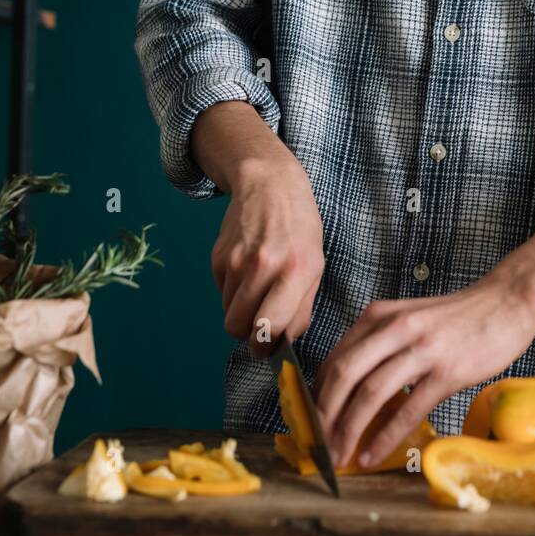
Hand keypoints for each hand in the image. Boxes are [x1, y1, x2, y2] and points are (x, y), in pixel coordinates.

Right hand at [210, 153, 324, 356]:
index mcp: (296, 272)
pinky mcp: (218, 256)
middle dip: (248, 333)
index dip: (264, 348)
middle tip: (259, 322)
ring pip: (228, 312)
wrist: (270, 185)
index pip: (268, 330)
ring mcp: (237, 260)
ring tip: (258, 285)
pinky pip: (220, 291)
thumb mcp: (315, 266)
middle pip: (238, 328)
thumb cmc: (300, 229)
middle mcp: (264, 267)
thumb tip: (281, 344)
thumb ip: (301, 309)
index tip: (265, 349)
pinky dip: (232, 289)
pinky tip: (247, 267)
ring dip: (241, 309)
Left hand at [313, 272, 534, 468]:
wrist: (506, 303)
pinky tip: (373, 454)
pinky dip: (385, 437)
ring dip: (349, 429)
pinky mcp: (446, 371)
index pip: (334, 358)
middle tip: (317, 443)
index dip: (316, 393)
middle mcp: (394, 328)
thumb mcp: (408, 319)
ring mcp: (421, 349)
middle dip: (323, 414)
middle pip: (344, 374)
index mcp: (379, 315)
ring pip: (370, 393)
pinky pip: (407, 409)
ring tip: (339, 455)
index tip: (310, 421)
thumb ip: (378, 344)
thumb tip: (348, 387)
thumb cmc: (456, 318)